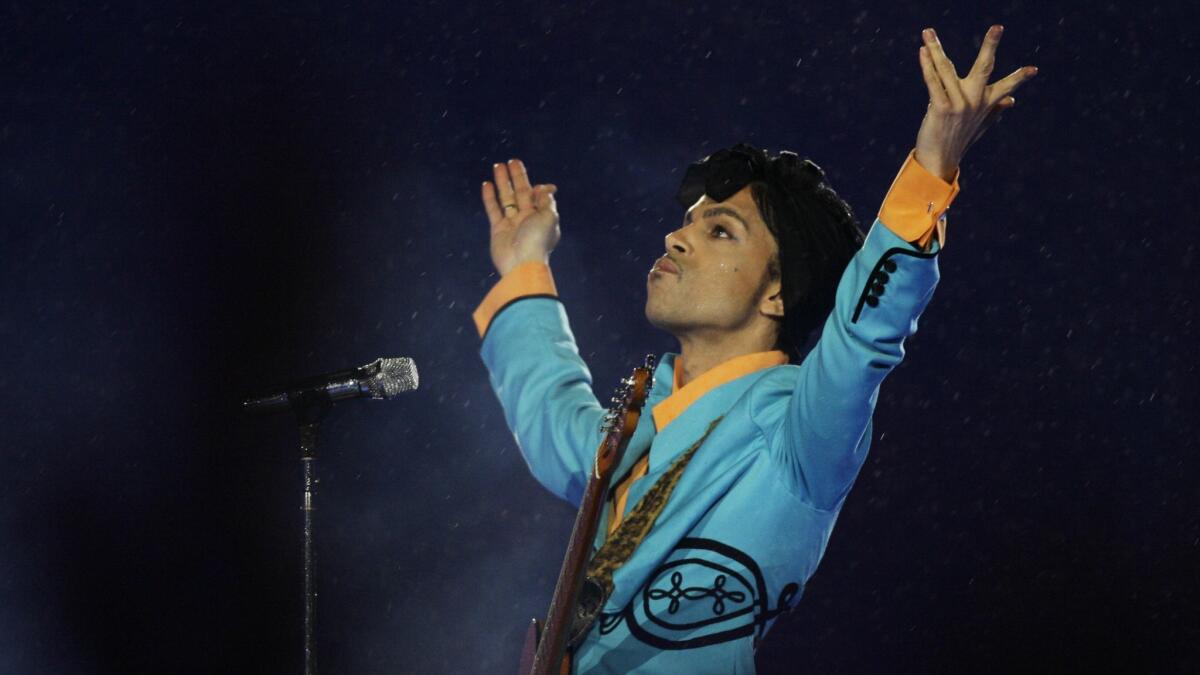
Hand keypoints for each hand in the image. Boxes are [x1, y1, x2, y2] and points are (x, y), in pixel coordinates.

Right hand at [481, 158, 560, 275]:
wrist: (521, 263)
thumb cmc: (537, 241)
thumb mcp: (549, 218)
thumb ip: (547, 201)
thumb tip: (546, 189)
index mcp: (542, 217)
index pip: (539, 196)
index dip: (538, 188)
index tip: (538, 185)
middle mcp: (527, 219)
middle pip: (521, 192)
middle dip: (517, 177)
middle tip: (512, 161)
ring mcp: (512, 223)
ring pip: (506, 198)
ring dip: (503, 182)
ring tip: (497, 166)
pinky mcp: (498, 229)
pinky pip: (493, 209)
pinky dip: (490, 197)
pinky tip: (487, 184)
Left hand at [914, 25, 1037, 181]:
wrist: (939, 160)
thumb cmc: (958, 141)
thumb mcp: (980, 125)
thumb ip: (995, 110)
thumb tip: (1013, 100)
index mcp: (986, 104)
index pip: (1006, 87)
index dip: (1019, 78)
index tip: (1034, 69)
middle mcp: (974, 102)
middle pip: (984, 68)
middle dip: (991, 46)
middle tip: (998, 27)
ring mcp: (958, 104)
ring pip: (947, 69)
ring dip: (936, 48)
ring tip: (928, 32)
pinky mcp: (941, 108)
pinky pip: (933, 81)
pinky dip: (927, 65)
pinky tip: (922, 51)